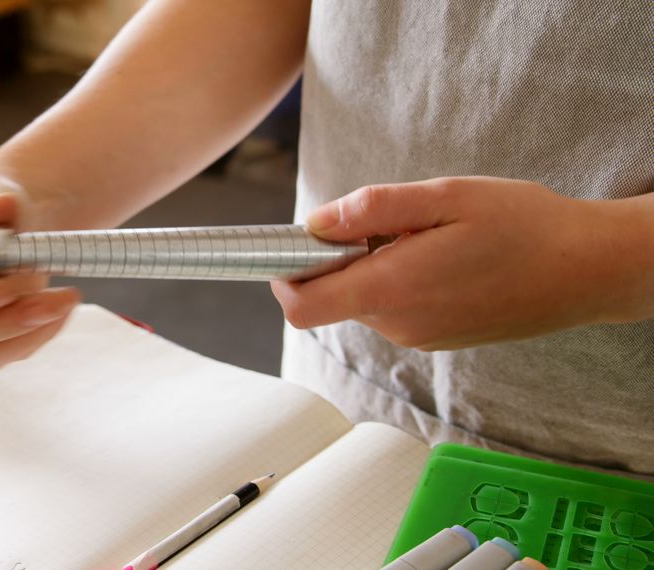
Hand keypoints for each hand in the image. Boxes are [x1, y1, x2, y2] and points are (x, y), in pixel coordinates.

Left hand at [272, 176, 652, 349]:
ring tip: (427, 237)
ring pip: (361, 297)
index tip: (289, 242)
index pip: (302, 305)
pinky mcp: (434, 337)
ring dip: (372, 265)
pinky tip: (442, 257)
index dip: (282, 273)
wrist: (587, 270)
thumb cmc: (524, 226)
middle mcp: (398, 324)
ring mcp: (417, 336)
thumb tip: (314, 223)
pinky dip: (397, 278)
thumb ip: (373, 209)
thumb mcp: (446, 197)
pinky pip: (391, 306)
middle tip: (386, 221)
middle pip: (329, 296)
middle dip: (336, 257)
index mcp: (393, 290)